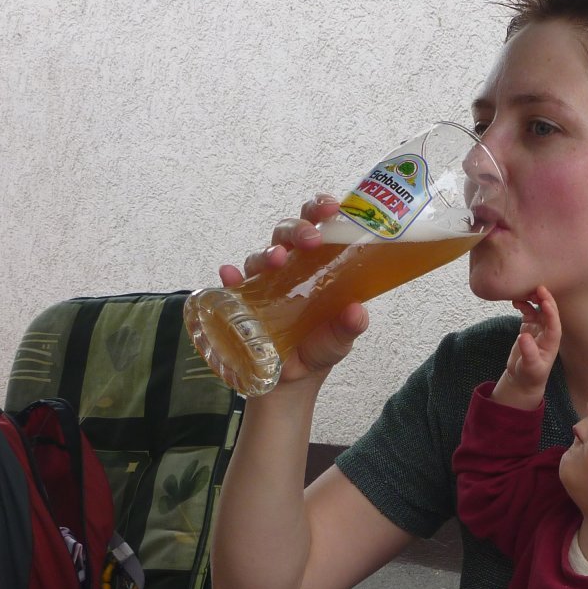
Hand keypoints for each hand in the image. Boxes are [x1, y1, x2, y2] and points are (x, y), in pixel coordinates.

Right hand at [217, 194, 367, 382]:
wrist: (293, 381)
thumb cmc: (319, 347)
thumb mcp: (340, 339)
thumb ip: (349, 326)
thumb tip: (357, 312)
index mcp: (317, 265)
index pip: (317, 226)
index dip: (321, 210)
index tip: (333, 207)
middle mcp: (289, 269)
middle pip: (286, 234)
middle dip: (297, 229)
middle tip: (311, 239)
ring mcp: (264, 284)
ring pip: (260, 257)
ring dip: (267, 253)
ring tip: (277, 260)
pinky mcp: (242, 304)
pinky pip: (232, 286)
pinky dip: (230, 278)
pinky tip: (230, 275)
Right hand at [492, 287, 560, 408]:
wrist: (523, 380)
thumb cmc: (529, 376)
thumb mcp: (529, 367)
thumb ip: (528, 352)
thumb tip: (524, 336)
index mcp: (551, 342)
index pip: (554, 323)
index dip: (551, 311)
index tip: (545, 300)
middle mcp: (547, 333)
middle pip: (549, 312)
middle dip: (545, 299)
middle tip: (537, 287)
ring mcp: (538, 329)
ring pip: (538, 310)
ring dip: (533, 300)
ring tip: (523, 292)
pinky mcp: (528, 328)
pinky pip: (528, 313)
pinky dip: (523, 305)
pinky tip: (516, 301)